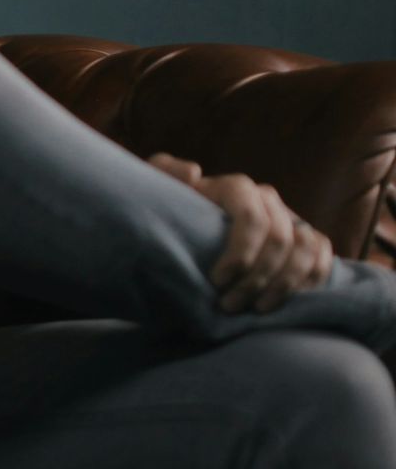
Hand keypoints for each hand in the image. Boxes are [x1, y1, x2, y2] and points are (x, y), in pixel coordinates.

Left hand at [148, 153, 332, 312]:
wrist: (186, 228)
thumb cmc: (171, 211)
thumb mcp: (158, 189)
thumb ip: (164, 172)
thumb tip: (194, 173)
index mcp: (236, 188)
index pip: (252, 217)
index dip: (240, 253)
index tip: (217, 281)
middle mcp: (268, 200)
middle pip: (279, 239)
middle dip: (257, 278)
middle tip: (230, 305)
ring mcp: (290, 219)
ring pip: (305, 249)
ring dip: (285, 284)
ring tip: (257, 309)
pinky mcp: (305, 239)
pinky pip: (322, 256)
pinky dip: (311, 281)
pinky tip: (286, 301)